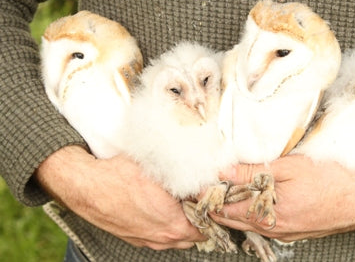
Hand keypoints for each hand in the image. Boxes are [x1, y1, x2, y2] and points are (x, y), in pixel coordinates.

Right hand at [35, 145, 205, 249]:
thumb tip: (202, 177)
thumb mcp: (160, 170)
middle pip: (192, 237)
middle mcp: (161, 238)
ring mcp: (145, 240)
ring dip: (180, 226)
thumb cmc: (120, 176)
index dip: (210, 214)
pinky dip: (162, 228)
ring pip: (173, 240)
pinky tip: (158, 211)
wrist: (86, 185)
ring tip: (180, 207)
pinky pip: (155, 238)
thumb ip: (186, 178)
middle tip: (198, 204)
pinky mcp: (132, 237)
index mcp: (173, 224)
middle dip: (198, 222)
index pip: (206, 228)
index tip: (211, 203)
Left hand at [211, 154, 354, 241]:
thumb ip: (253, 172)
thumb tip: (223, 172)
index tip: (196, 185)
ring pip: (246, 224)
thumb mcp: (289, 168)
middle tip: (203, 190)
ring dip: (231, 210)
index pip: (224, 208)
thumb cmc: (330, 179)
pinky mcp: (293, 232)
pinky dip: (249, 214)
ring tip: (221, 193)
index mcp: (267, 213)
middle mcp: (272, 228)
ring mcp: (283, 233)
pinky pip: (263, 225)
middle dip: (215, 206)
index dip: (208, 197)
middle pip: (232, 220)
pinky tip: (248, 202)